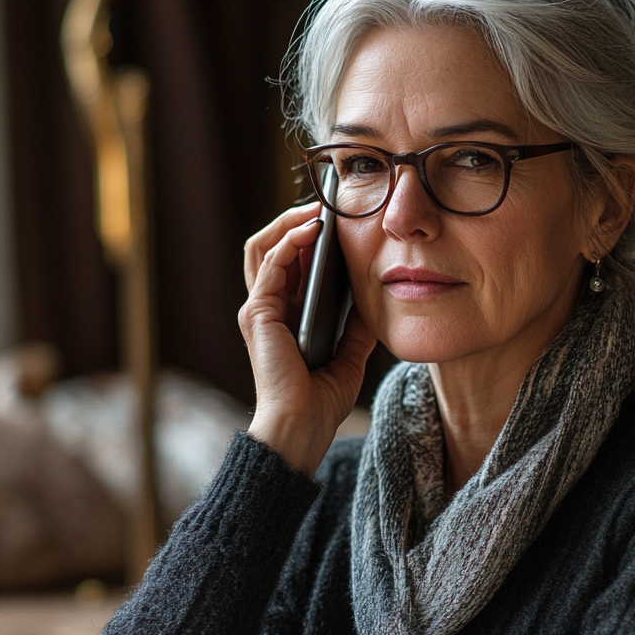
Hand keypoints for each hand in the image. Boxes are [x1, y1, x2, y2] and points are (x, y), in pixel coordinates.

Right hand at [239, 202, 375, 475]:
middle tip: (324, 208)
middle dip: (294, 222)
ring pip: (263, 247)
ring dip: (289, 224)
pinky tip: (312, 229)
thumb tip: (375, 298)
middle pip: (270, 248)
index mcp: (284, 317)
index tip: (336, 222)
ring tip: (317, 210)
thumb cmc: (321, 400)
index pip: (288, 264)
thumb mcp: (350, 353)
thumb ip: (357, 327)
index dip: (306, 238)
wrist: (303, 427)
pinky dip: (289, 241)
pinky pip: (271, 264)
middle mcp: (266, 309)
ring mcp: (259, 310)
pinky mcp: (258, 313)